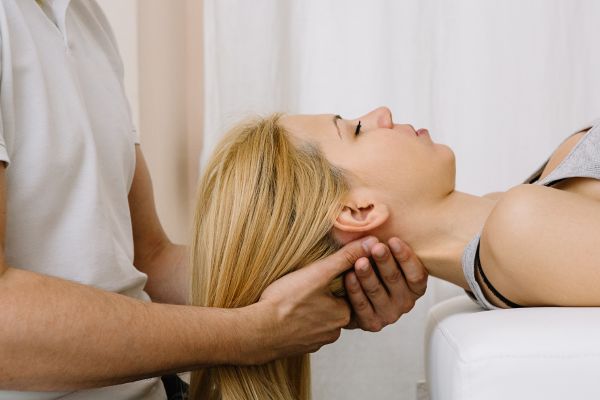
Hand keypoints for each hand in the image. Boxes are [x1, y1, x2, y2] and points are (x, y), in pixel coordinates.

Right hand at [242, 237, 372, 363]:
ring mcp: (314, 342)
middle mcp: (333, 333)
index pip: (347, 292)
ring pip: (317, 319)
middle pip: (332, 306)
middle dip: (321, 295)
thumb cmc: (287, 301)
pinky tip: (284, 311)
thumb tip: (372, 242)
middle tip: (303, 284)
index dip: (333, 280)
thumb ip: (345, 257)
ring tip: (292, 296)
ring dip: (308, 308)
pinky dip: (296, 321)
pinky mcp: (297, 348)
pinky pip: (302, 330)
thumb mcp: (318, 273)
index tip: (318, 274)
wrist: (257, 332)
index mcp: (343, 315)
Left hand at [344, 237, 427, 331]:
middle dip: (384, 261)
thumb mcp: (383, 257)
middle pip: (395, 280)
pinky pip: (362, 306)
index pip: (416, 274)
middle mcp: (405, 302)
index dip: (405, 257)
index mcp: (414, 286)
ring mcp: (388, 314)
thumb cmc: (372, 269)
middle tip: (376, 247)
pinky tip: (348, 276)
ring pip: (377, 292)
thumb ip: (387, 246)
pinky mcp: (371, 323)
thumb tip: (383, 219)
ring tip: (359, 261)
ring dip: (368, 275)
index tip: (393, 240)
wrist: (350, 296)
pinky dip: (354, 290)